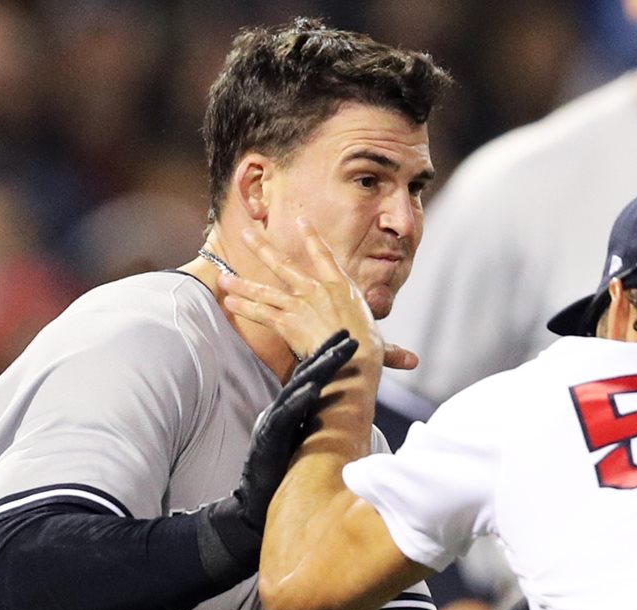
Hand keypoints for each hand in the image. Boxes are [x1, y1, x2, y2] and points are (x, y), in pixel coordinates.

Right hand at [198, 332, 358, 578]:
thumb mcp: (302, 443)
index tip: (352, 338)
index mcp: (292, 411)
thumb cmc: (281, 476)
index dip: (330, 357)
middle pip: (307, 376)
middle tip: (351, 335)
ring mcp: (273, 425)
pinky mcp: (268, 442)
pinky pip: (285, 418)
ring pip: (297, 390)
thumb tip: (340, 412)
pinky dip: (299, 401)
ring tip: (337, 352)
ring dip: (318, 370)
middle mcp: (282, 412)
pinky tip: (314, 388)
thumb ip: (316, 424)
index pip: (314, 378)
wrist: (253, 510)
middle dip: (329, 353)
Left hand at [221, 220, 416, 369]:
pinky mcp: (286, 321)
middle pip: (284, 264)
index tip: (301, 221)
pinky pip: (260, 312)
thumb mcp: (380, 345)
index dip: (312, 237)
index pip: (324, 256)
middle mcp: (317, 290)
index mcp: (341, 288)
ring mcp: (299, 304)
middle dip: (263, 247)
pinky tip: (228, 302)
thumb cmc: (369, 351)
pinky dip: (243, 307)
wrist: (352, 357)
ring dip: (242, 283)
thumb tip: (413, 361)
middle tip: (246, 232)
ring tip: (223, 277)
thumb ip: (391, 351)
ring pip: (265, 290)